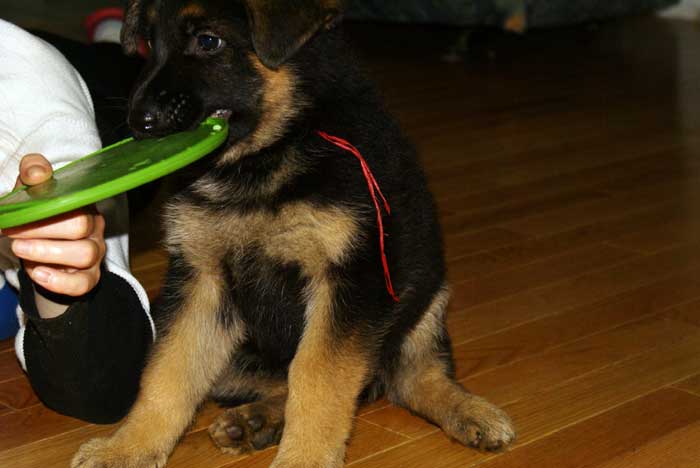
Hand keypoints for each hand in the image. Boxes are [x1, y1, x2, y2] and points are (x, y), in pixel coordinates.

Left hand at [2, 154, 105, 297]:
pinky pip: (83, 283)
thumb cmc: (37, 219)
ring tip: (20, 249)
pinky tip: (37, 273)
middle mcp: (94, 227)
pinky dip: (59, 281)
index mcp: (83, 203)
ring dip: (47, 252)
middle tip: (12, 232)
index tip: (15, 212)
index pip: (75, 199)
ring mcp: (95, 253)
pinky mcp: (90, 277)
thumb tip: (37, 174)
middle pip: (81, 226)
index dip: (45, 205)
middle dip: (41, 230)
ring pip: (85, 254)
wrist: (39, 255)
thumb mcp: (31, 192)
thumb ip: (33, 172)